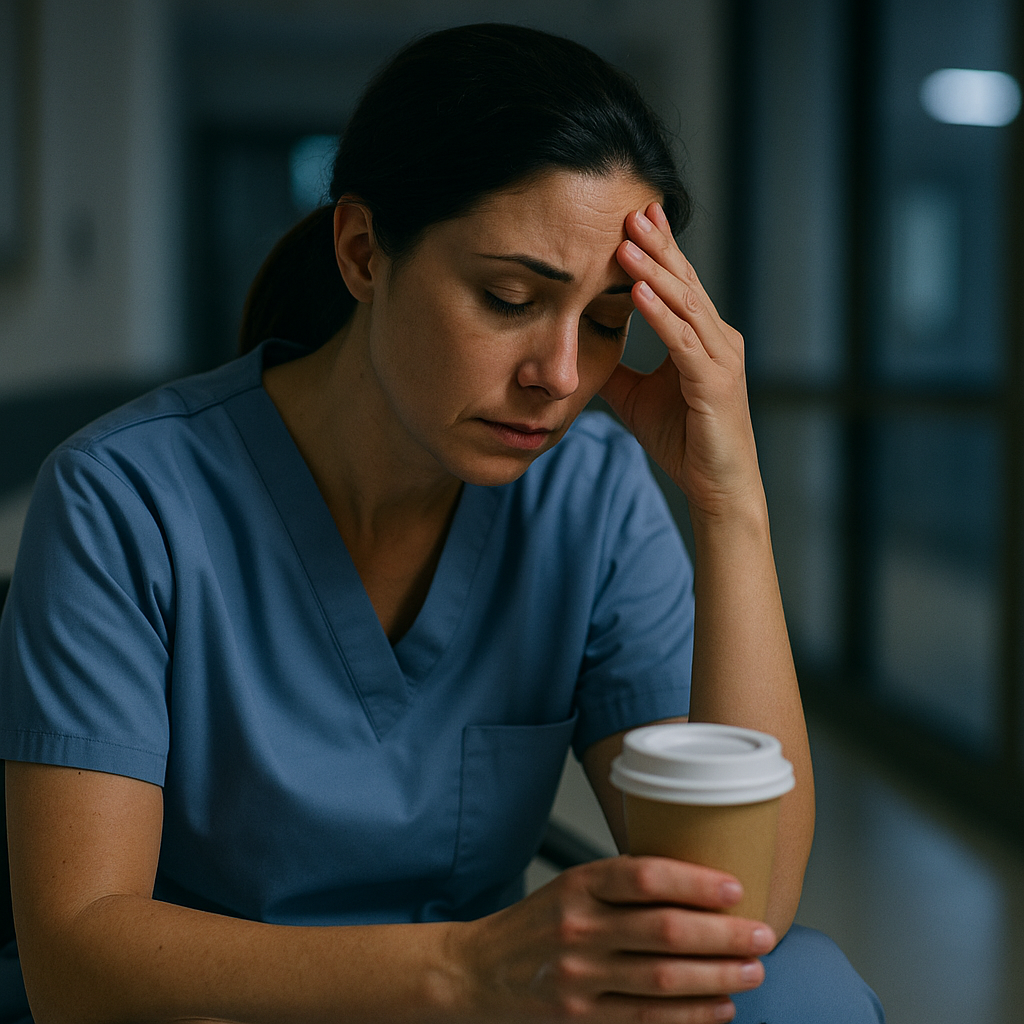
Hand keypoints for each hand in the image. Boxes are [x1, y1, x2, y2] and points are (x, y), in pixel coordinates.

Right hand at [452, 855, 774, 1022]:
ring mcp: (579, 977)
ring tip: (753, 971)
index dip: (694, 880)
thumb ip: (621, 885)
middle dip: (722, 934)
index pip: (642, 875)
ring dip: (717, 976)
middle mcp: (578, 927)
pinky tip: (720, 1007)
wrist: (478, 972)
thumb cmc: (536, 923)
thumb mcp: (571, 886)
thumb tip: (697, 884)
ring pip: (662, 979)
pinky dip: (690, 1016)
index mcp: (578, 885)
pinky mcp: (581, 1019)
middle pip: (663, 929)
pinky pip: (646, 1019)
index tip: (735, 886)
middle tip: (761, 934)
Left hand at [600, 203, 761, 521]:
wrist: (716, 486)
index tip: (634, 217)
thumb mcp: (637, 397)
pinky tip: (638, 291)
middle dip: (658, 245)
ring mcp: (720, 359)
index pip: (678, 285)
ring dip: (655, 271)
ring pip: (685, 304)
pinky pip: (683, 342)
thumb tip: (583, 349)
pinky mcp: (715, 384)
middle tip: (632, 208)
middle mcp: (717, 340)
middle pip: (684, 283)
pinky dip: (660, 315)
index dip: (657, 250)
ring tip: (627, 240)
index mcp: (702, 339)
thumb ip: (617, 369)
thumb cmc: (683, 441)